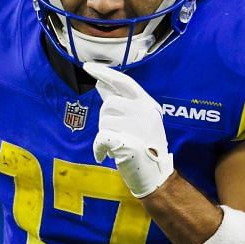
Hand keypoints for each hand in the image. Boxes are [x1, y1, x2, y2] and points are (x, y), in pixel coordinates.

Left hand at [84, 60, 172, 197]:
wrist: (156, 176)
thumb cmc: (145, 148)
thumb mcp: (137, 121)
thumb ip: (121, 102)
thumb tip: (101, 84)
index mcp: (148, 105)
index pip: (124, 82)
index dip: (105, 73)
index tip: (88, 67)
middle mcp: (144, 112)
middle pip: (109, 103)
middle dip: (105, 118)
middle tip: (113, 132)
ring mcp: (137, 127)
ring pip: (104, 121)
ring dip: (104, 134)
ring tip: (116, 144)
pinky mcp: (127, 142)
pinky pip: (100, 138)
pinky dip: (98, 149)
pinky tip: (102, 155)